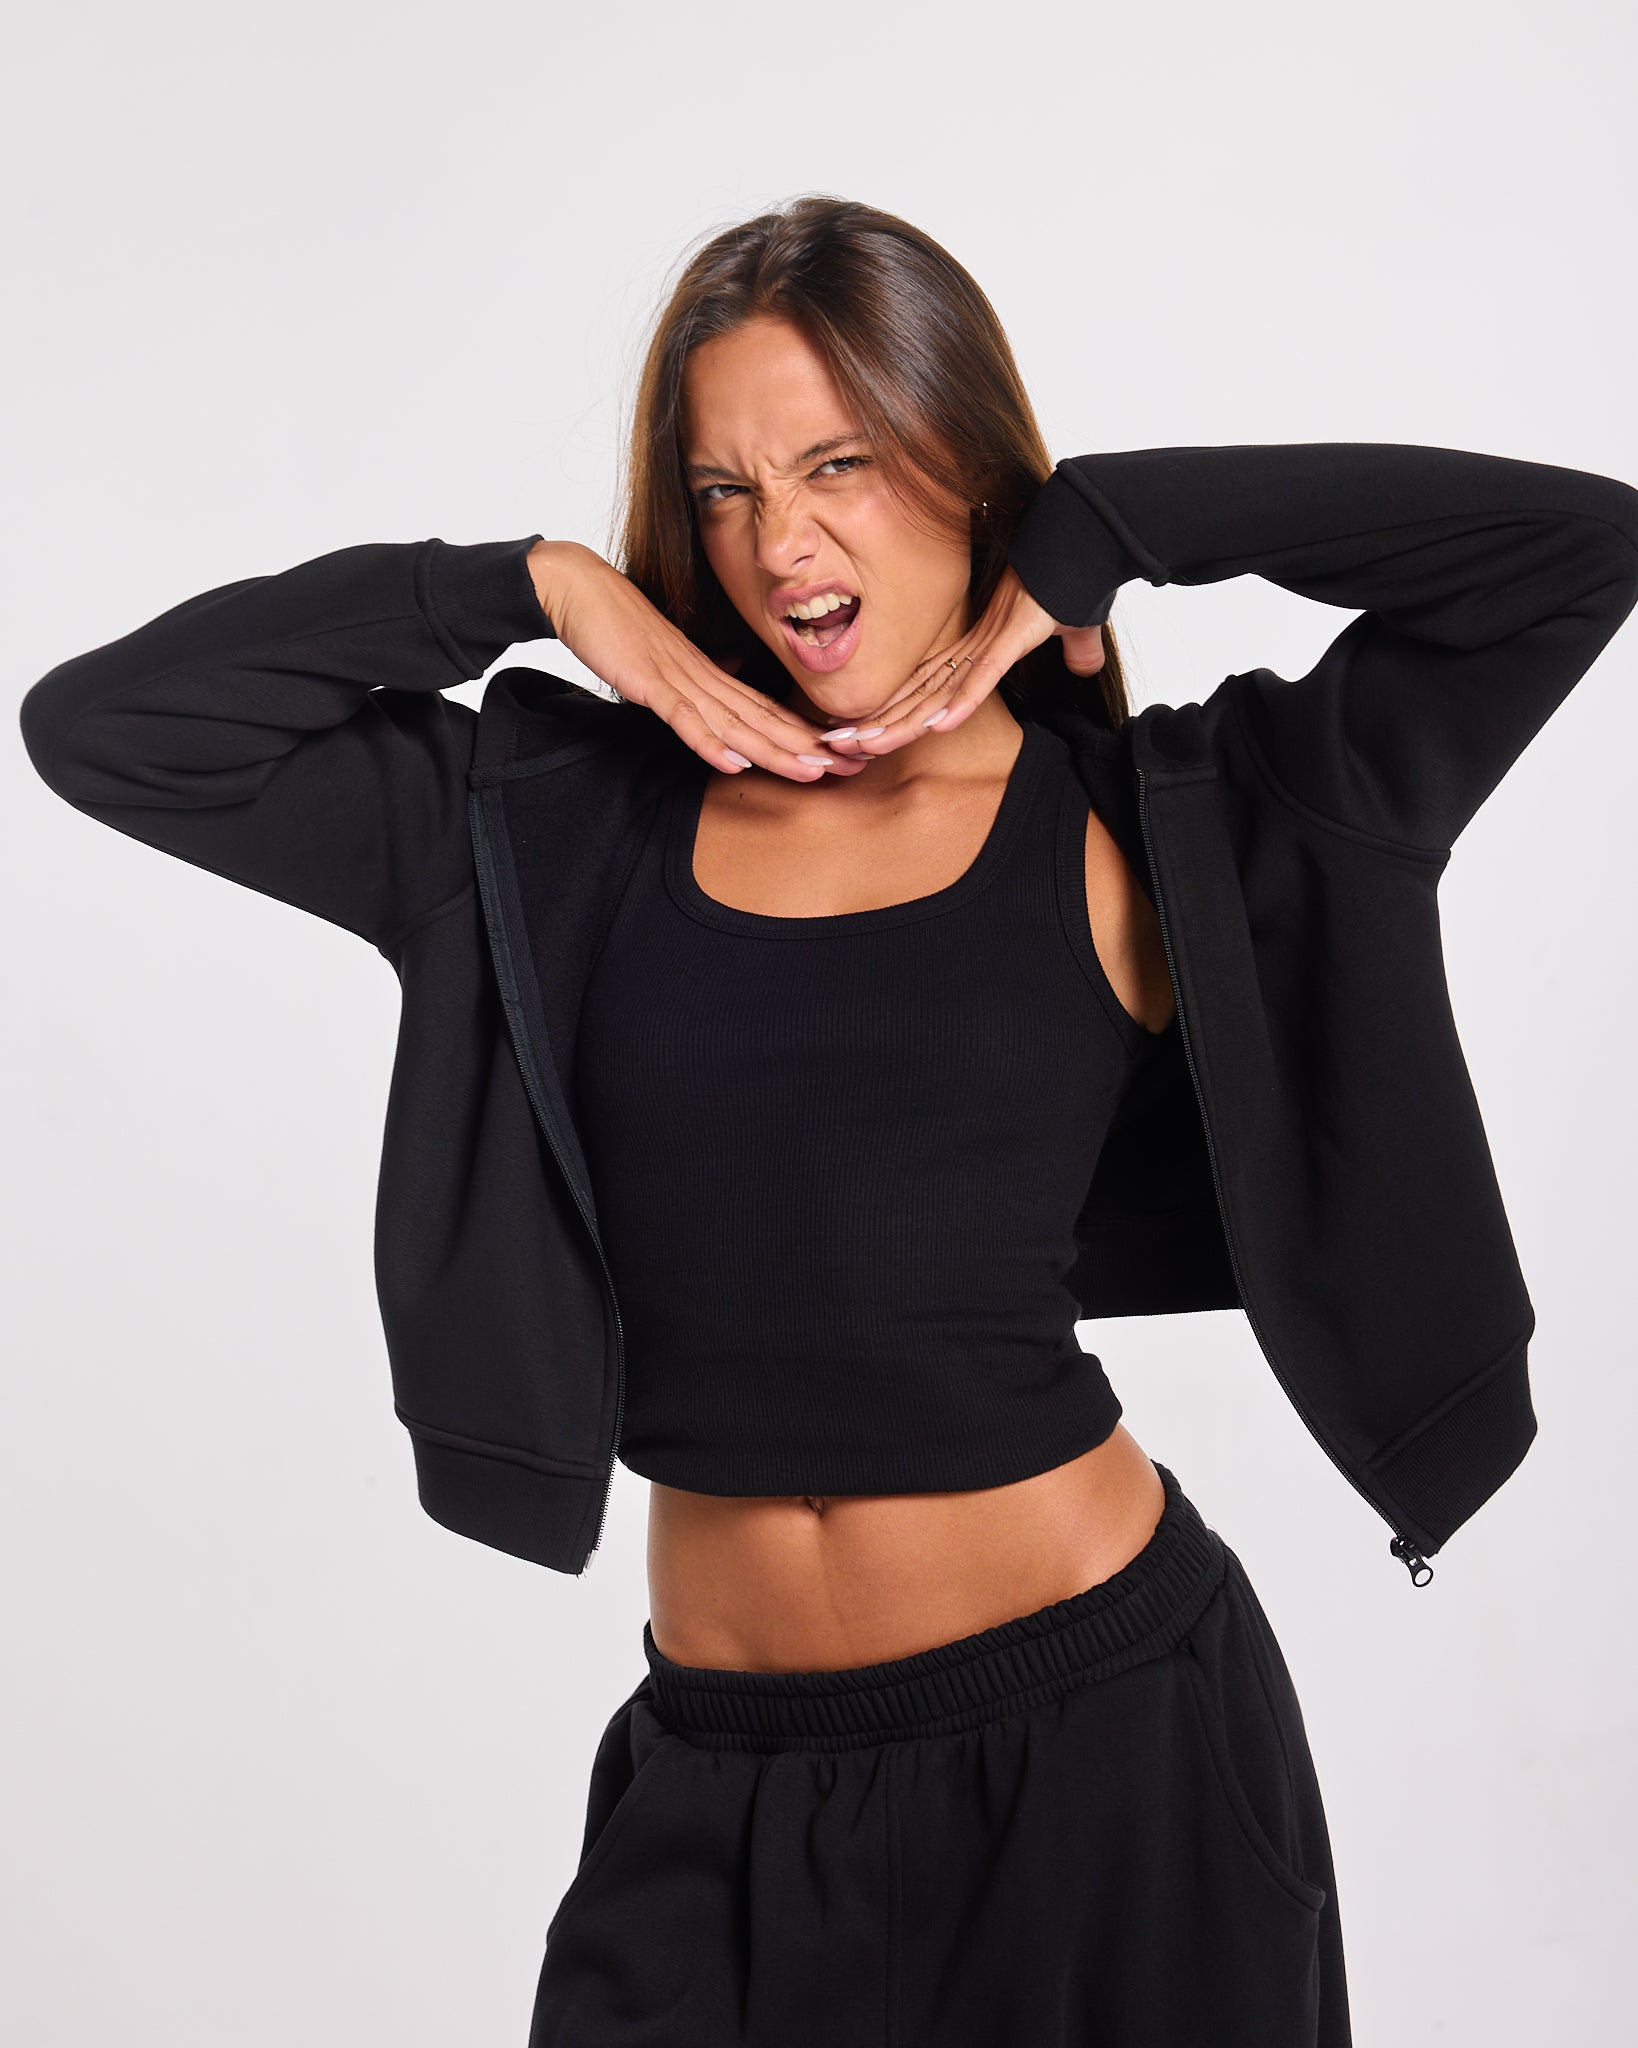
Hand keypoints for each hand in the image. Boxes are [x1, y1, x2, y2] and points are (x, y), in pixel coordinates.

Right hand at [526, 541, 863, 779]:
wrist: (578, 589)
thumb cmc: (618, 623)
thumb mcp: (665, 657)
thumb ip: (695, 678)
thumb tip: (726, 684)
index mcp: (710, 673)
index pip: (766, 709)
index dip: (805, 734)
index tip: (842, 754)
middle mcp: (703, 676)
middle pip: (764, 719)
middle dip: (809, 747)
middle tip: (854, 768)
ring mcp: (677, 678)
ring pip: (734, 722)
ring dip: (773, 750)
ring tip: (811, 773)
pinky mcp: (647, 681)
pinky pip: (682, 717)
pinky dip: (708, 742)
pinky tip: (733, 764)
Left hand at [822, 565, 1104, 758]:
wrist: (1082, 537)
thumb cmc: (1071, 579)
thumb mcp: (1071, 629)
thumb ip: (1074, 652)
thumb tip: (1087, 668)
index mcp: (976, 649)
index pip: (926, 691)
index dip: (895, 716)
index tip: (863, 737)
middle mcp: (971, 649)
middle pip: (917, 697)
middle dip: (877, 725)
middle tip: (835, 745)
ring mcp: (988, 643)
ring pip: (936, 694)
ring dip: (900, 723)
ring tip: (862, 745)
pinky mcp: (1010, 639)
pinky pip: (980, 677)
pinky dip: (960, 703)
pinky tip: (935, 727)